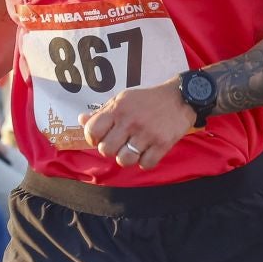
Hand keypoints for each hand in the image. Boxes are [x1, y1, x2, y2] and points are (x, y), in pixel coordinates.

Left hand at [79, 79, 194, 170]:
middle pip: (105, 150)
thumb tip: (81, 120)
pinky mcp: (163, 143)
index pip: (92, 130)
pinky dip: (145, 161)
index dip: (93, 138)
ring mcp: (147, 134)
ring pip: (124, 160)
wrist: (181, 97)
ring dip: (127, 158)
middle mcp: (130, 121)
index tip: (101, 137)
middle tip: (119, 144)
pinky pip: (145, 164)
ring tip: (133, 149)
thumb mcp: (123, 99)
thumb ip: (102, 112)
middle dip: (110, 150)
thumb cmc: (148, 100)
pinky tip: (148, 151)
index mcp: (118, 109)